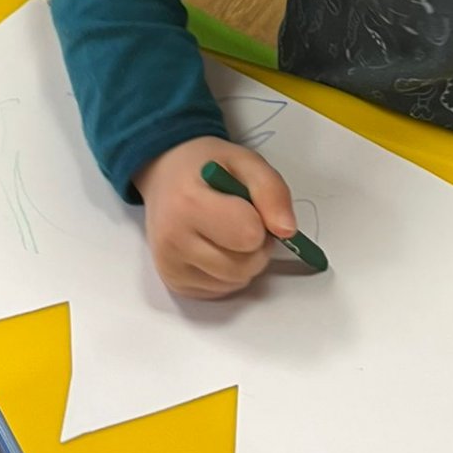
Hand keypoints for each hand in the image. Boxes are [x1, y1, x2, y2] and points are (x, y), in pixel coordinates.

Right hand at [135, 136, 295, 299]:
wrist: (164, 176)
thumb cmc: (205, 167)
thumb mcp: (245, 162)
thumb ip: (272, 191)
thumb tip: (287, 230)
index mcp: (189, 203)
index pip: (248, 235)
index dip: (260, 221)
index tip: (248, 205)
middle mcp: (173, 240)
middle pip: (243, 266)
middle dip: (256, 245)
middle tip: (243, 220)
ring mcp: (170, 266)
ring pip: (235, 281)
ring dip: (244, 261)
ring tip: (228, 232)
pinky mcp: (174, 283)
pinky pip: (221, 290)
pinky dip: (228, 272)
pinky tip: (215, 247)